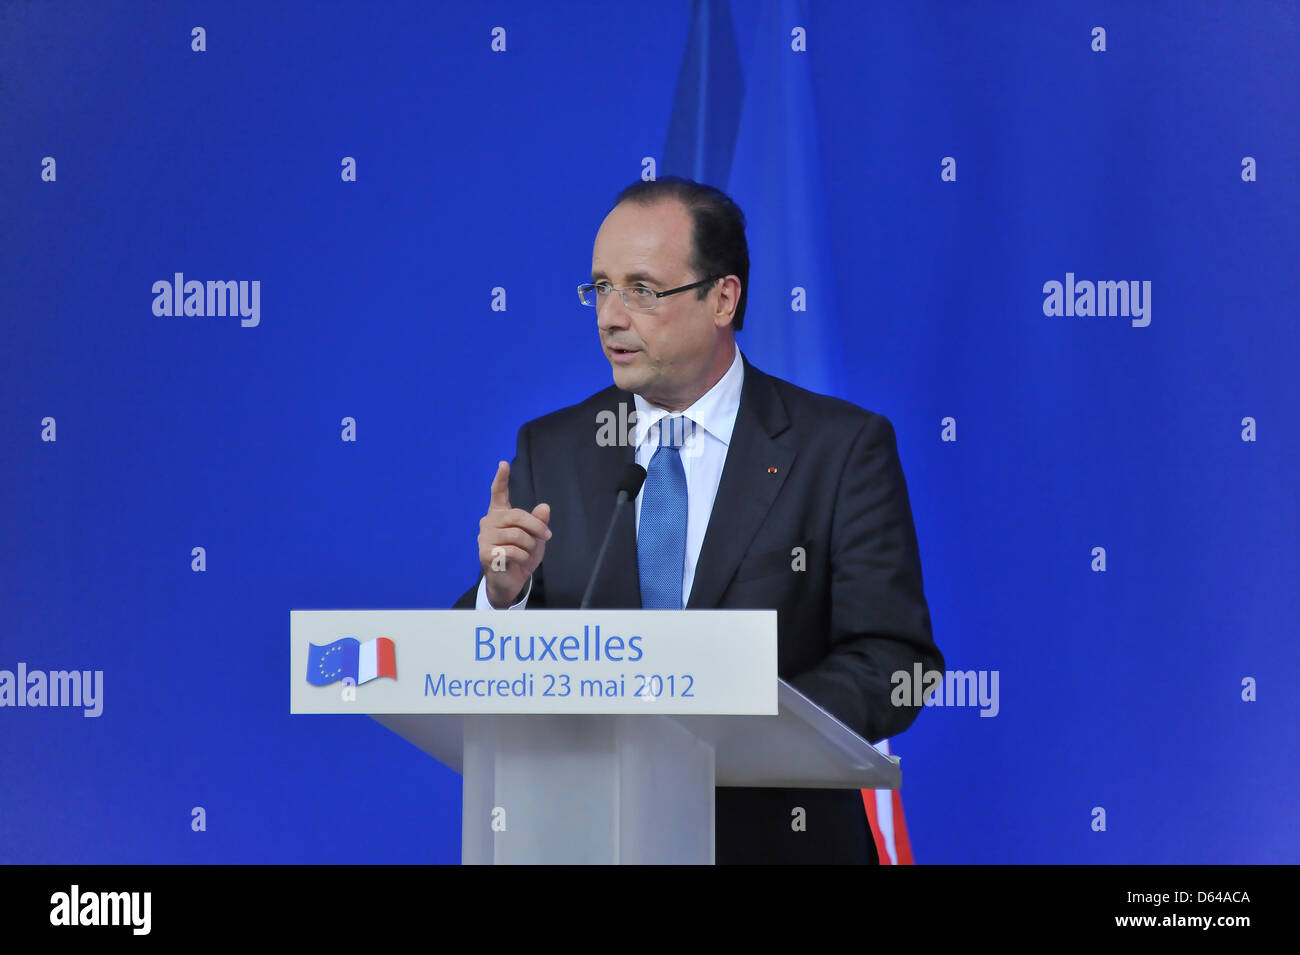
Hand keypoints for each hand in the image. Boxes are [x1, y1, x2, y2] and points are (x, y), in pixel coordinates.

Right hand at [478, 461, 551, 607]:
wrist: (511, 581)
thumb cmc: (522, 556)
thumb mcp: (535, 538)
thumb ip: (538, 522)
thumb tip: (544, 507)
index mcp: (499, 514)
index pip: (498, 494)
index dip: (501, 479)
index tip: (503, 464)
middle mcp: (489, 522)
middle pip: (517, 516)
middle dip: (536, 527)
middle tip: (547, 536)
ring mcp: (484, 538)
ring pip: (517, 535)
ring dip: (530, 546)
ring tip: (529, 553)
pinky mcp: (485, 554)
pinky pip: (513, 550)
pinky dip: (524, 557)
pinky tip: (521, 561)